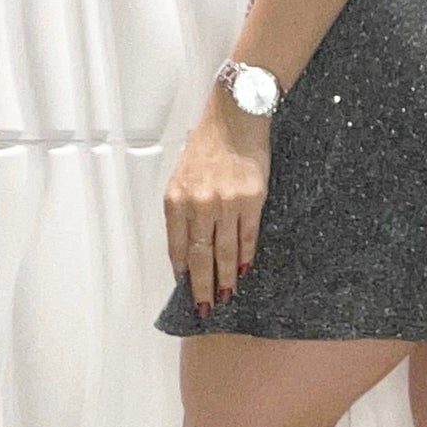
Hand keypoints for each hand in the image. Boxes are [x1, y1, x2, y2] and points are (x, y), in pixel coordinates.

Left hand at [163, 88, 272, 314]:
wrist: (235, 118)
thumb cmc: (208, 146)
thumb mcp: (182, 177)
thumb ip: (183, 212)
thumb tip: (191, 248)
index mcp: (176, 200)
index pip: (178, 247)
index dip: (183, 272)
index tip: (185, 290)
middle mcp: (198, 205)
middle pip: (200, 257)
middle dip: (202, 287)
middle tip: (204, 308)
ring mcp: (225, 204)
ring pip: (224, 252)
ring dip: (225, 278)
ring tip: (225, 296)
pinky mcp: (251, 201)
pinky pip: (247, 237)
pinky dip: (245, 256)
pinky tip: (243, 270)